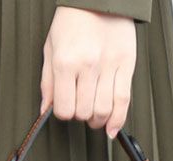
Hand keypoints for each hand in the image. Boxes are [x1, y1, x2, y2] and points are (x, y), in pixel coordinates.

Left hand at [40, 7, 136, 138]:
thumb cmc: (72, 20)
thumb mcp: (51, 48)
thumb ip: (48, 82)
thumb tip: (46, 109)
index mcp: (65, 62)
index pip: (64, 109)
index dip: (64, 114)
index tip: (66, 109)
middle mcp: (87, 66)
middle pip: (84, 112)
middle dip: (81, 116)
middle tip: (81, 108)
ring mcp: (109, 66)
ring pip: (103, 111)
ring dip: (97, 120)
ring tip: (94, 115)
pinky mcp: (126, 65)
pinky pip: (123, 101)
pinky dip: (118, 120)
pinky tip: (112, 128)